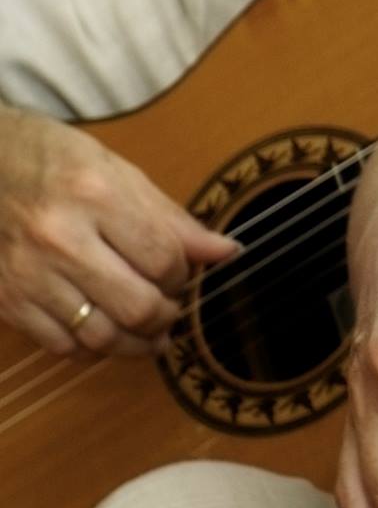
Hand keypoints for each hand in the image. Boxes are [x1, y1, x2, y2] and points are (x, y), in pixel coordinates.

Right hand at [0, 108, 237, 355]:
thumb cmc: (57, 161)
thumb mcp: (121, 173)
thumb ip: (173, 219)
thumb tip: (226, 252)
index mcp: (96, 195)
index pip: (163, 259)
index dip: (185, 274)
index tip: (184, 271)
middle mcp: (60, 238)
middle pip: (136, 306)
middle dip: (167, 315)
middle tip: (172, 309)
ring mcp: (28, 274)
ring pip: (100, 337)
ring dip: (136, 342)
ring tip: (149, 331)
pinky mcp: (7, 300)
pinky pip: (61, 346)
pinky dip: (92, 347)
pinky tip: (105, 330)